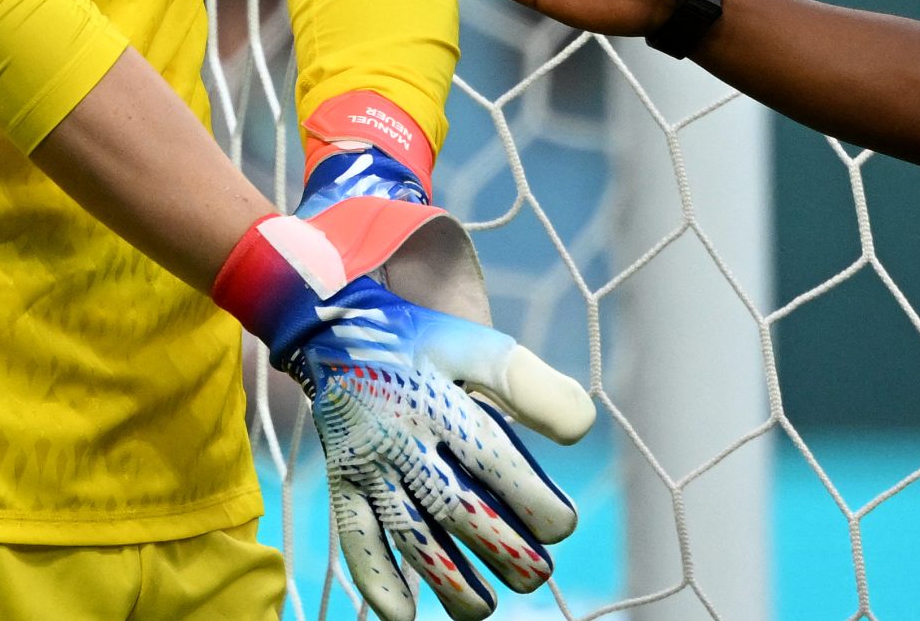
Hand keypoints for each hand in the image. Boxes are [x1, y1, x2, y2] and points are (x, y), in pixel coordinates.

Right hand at [298, 273, 590, 620]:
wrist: (337, 327)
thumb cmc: (427, 344)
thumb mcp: (481, 348)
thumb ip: (532, 387)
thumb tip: (582, 430)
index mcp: (441, 400)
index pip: (493, 460)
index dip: (532, 500)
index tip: (562, 526)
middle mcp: (401, 436)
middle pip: (454, 507)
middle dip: (500, 549)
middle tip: (536, 573)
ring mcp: (367, 463)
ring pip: (408, 533)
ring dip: (448, 580)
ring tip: (484, 609)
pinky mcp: (341, 481)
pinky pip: (354, 537)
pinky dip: (376, 579)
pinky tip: (404, 614)